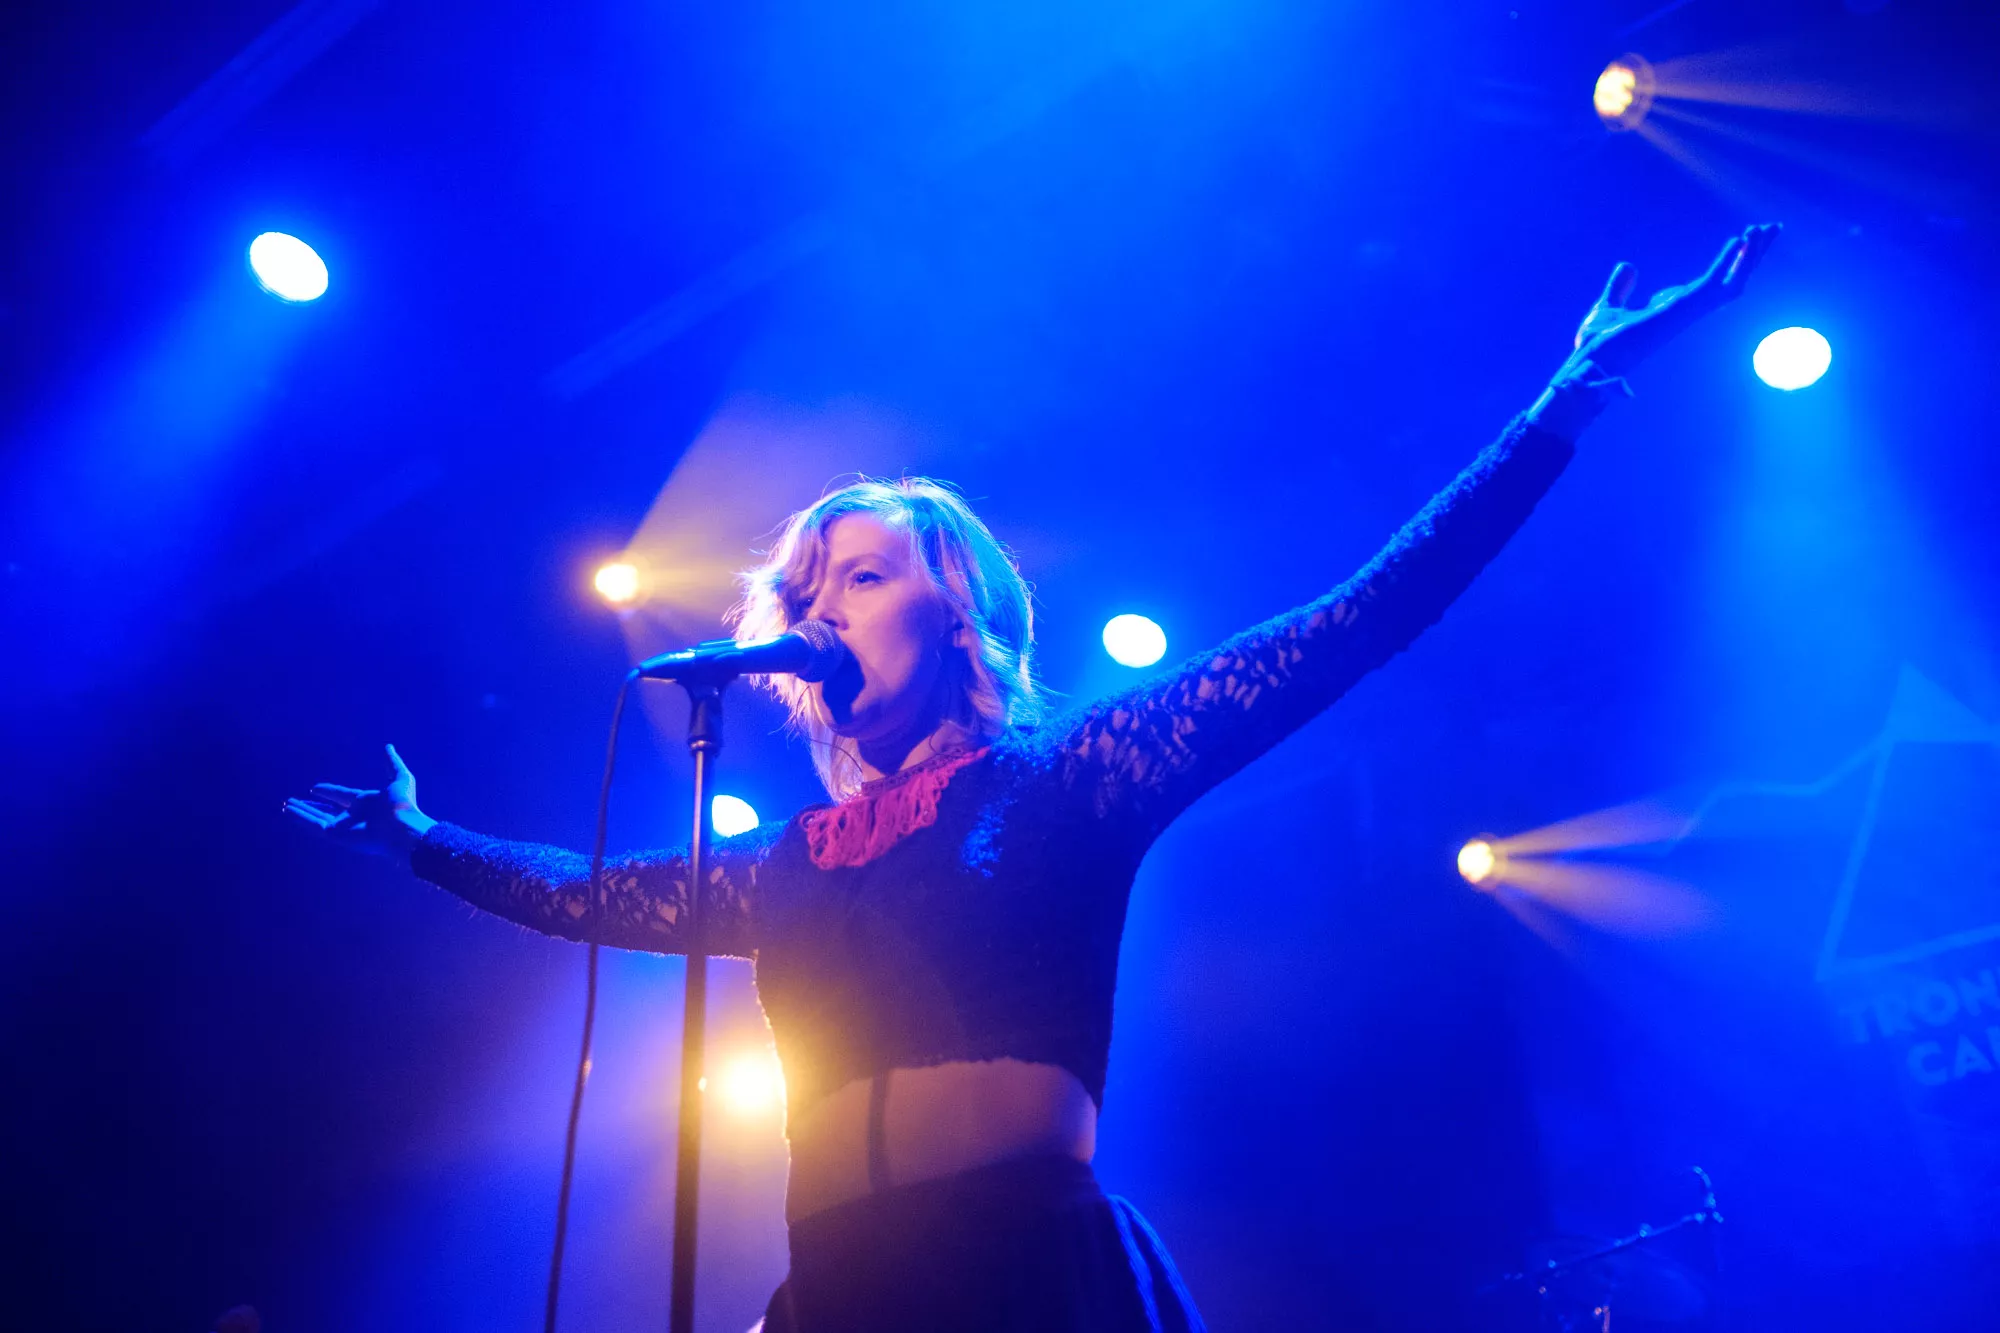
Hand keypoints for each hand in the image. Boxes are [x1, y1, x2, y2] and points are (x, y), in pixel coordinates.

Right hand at [283, 743, 435, 857]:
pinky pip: (314, 825)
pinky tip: (288, 811)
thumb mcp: (400, 777)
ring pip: (317, 817)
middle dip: (311, 805)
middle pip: (327, 808)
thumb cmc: (403, 805)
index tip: (315, 788)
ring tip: (286, 805)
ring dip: (301, 811)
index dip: (328, 791)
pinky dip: (300, 818)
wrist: (403, 828)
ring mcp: (343, 827)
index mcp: (366, 803)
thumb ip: (392, 762)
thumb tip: (388, 746)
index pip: (342, 795)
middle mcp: (353, 816)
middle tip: (295, 799)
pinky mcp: (336, 835)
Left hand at [1568, 223, 1781, 377]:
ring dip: (1748, 255)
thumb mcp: (1608, 308)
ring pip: (1729, 281)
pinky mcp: (1678, 312)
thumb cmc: (1597, 345)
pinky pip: (1711, 284)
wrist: (1589, 362)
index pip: (1710, 283)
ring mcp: (1684, 312)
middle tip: (1772, 227)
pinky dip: (1727, 262)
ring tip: (1764, 227)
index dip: (1729, 261)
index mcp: (1672, 309)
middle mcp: (1684, 311)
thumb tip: (1628, 266)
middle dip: (1752, 255)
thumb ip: (1621, 288)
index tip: (1741, 239)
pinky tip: (1739, 239)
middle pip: (1729, 280)